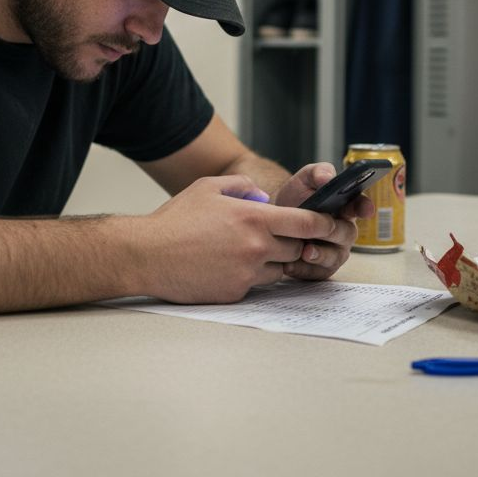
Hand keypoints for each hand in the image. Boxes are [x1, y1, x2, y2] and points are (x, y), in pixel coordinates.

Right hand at [134, 174, 341, 303]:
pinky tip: (226, 265)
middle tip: (278, 236)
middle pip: (297, 248)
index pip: (307, 223)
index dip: (324, 223)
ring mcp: (247, 273)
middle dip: (293, 242)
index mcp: (254, 218)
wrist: (147, 255)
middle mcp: (257, 247)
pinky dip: (249, 275)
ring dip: (271, 260)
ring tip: (245, 250)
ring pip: (279, 268)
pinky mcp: (236, 293)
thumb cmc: (175, 220)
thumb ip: (242, 186)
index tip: (330, 222)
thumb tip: (263, 198)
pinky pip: (256, 284)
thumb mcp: (209, 187)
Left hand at [272, 163, 369, 280]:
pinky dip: (304, 270)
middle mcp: (344, 230)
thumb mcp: (305, 178)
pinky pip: (317, 273)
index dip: (365, 207)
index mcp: (346, 206)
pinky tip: (290, 264)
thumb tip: (328, 178)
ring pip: (335, 257)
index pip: (361, 206)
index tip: (365, 209)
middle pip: (348, 234)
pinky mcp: (321, 268)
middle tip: (321, 229)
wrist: (275, 218)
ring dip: (320, 255)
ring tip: (305, 251)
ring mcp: (334, 250)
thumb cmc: (296, 197)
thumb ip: (319, 172)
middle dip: (334, 232)